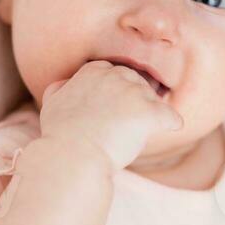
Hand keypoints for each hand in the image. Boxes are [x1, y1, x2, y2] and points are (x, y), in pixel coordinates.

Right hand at [39, 60, 183, 173]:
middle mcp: (116, 75)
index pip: (116, 75)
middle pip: (138, 84)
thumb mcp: (52, 102)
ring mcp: (134, 93)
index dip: (119, 92)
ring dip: (152, 113)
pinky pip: (171, 116)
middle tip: (130, 121)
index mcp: (94, 70)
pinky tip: (172, 127)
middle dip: (137, 100)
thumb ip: (61, 87)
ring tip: (143, 130)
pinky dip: (172, 122)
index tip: (116, 108)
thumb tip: (67, 84)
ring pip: (154, 99)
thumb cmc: (60, 134)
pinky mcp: (149, 112)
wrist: (71, 154)